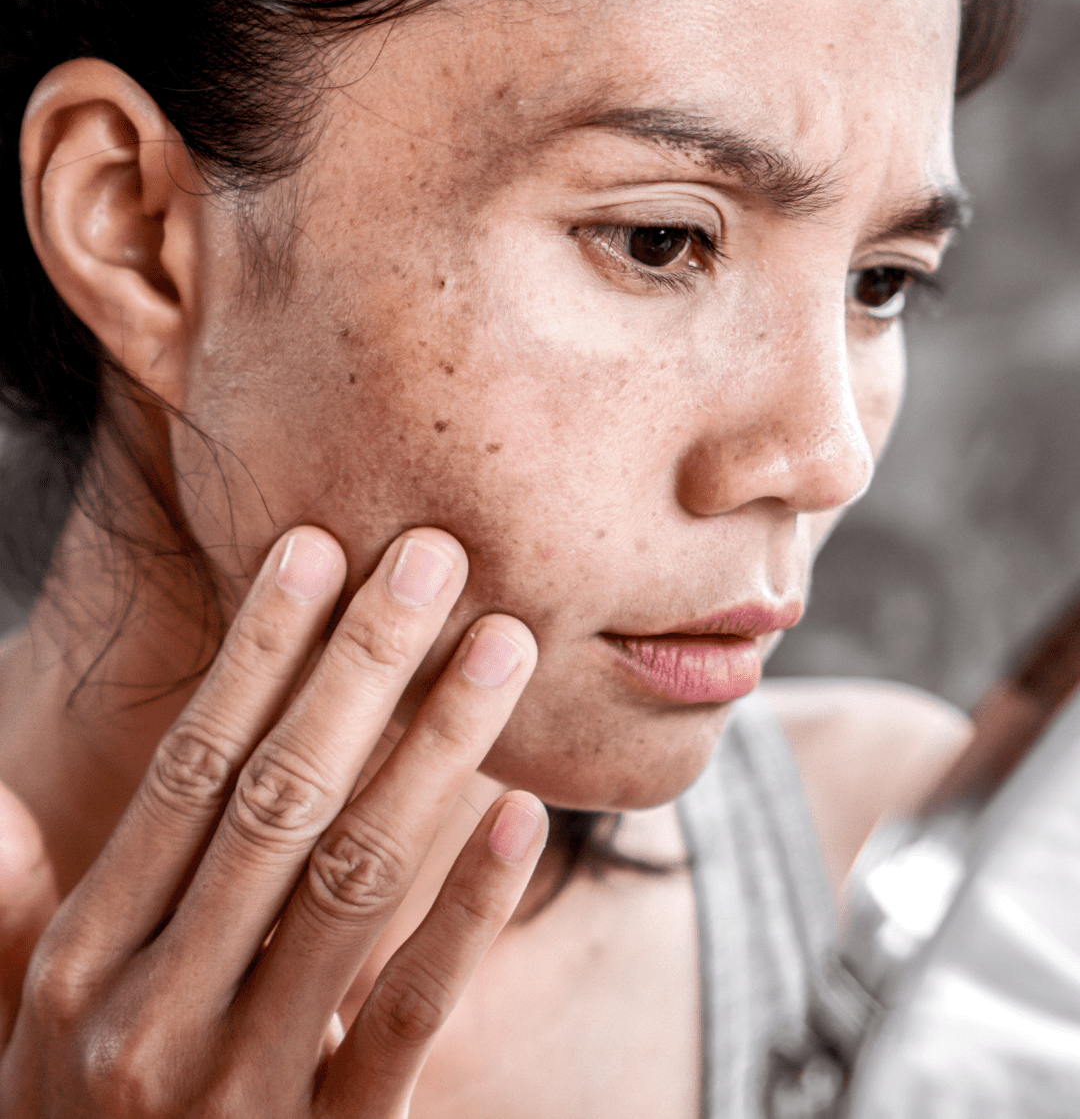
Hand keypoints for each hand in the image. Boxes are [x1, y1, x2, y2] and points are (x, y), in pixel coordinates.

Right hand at [0, 527, 545, 1115]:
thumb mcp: (22, 1031)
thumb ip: (11, 917)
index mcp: (85, 965)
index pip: (189, 773)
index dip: (255, 656)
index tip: (314, 550)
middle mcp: (153, 1015)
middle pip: (279, 799)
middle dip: (361, 665)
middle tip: (433, 557)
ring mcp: (243, 1090)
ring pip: (353, 881)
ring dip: (433, 749)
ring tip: (501, 645)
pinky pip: (409, 1017)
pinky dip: (467, 913)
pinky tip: (521, 818)